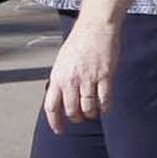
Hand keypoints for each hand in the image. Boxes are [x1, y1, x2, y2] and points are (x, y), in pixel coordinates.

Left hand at [44, 13, 119, 129]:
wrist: (95, 27)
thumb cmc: (79, 42)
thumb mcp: (62, 62)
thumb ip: (60, 80)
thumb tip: (60, 97)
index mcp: (57, 77)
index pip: (51, 107)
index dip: (55, 122)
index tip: (59, 130)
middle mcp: (70, 80)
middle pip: (71, 110)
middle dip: (76, 118)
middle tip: (81, 119)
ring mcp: (88, 78)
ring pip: (88, 107)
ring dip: (91, 114)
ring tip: (93, 113)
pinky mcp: (104, 75)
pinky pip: (104, 98)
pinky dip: (104, 107)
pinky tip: (105, 108)